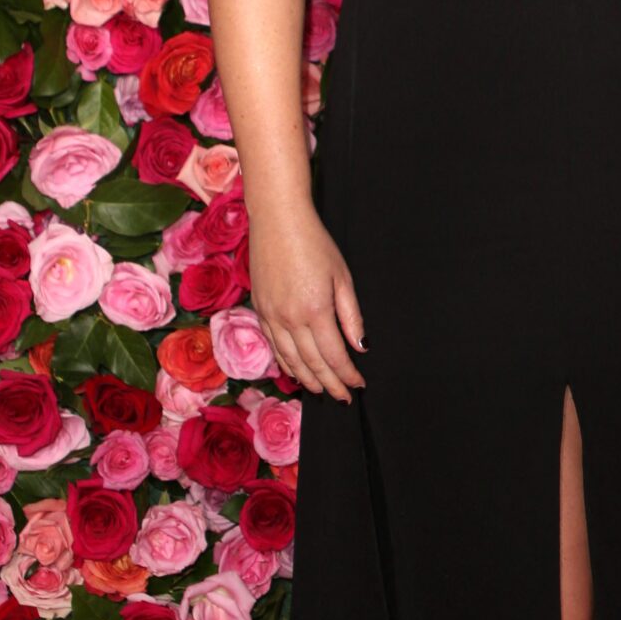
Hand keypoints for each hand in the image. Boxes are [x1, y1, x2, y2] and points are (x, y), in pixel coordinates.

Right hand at [250, 205, 366, 399]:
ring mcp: (271, 316)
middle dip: (330, 384)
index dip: (347, 374)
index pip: (334, 355)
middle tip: (343, 398)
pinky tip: (295, 372)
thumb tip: (360, 347)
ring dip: (308, 379)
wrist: (277, 221)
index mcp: (315, 310)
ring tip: (321, 391)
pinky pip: (273, 346)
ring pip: (290, 360)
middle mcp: (290, 319)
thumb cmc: (315, 243)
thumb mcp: (342, 277)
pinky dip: (286, 363)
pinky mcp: (260, 310)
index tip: (358, 385)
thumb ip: (351, 316)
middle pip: (312, 363)